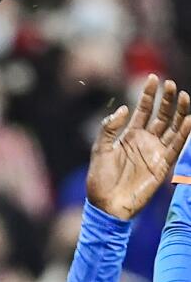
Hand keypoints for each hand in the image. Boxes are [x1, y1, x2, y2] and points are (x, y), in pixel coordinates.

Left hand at [86, 74, 190, 219]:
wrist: (107, 203)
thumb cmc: (100, 178)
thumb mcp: (100, 149)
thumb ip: (109, 128)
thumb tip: (125, 109)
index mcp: (128, 135)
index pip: (142, 110)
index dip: (148, 95)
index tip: (153, 78)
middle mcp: (145, 140)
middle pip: (160, 116)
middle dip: (166, 100)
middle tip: (172, 84)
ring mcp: (155, 151)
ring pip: (172, 127)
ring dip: (179, 112)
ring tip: (185, 96)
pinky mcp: (163, 164)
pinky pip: (176, 146)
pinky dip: (184, 133)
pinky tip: (189, 119)